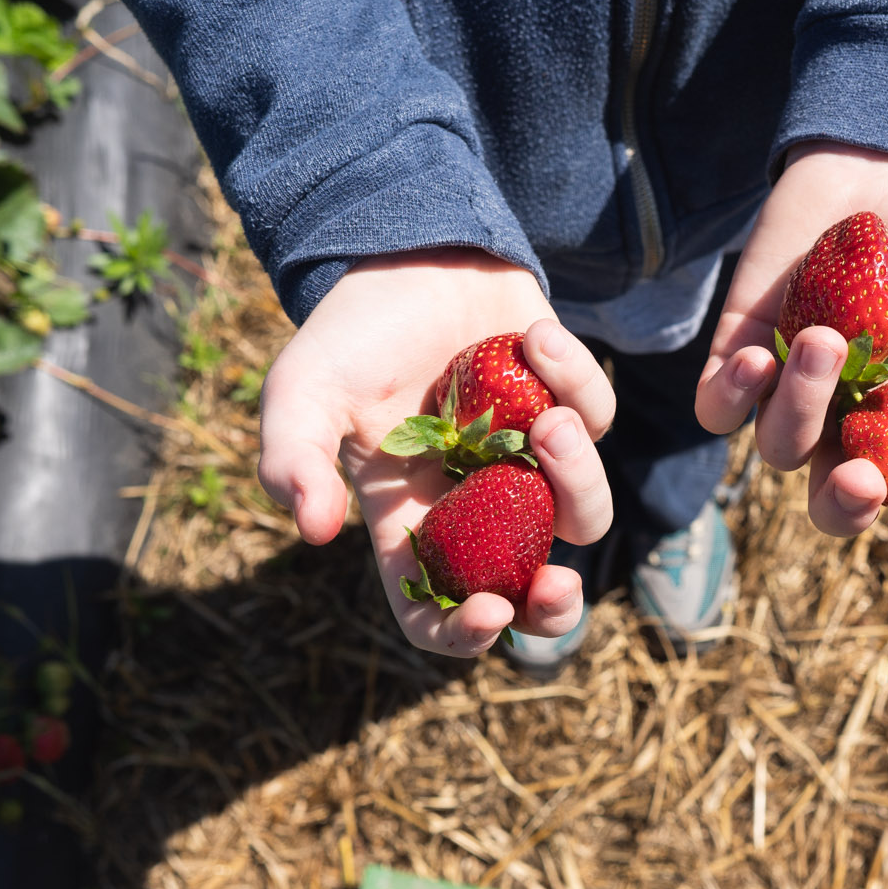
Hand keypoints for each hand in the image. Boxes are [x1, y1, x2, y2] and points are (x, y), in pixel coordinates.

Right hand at [259, 249, 615, 656]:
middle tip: (560, 586)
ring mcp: (528, 463)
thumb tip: (312, 530)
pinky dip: (573, 380)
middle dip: (553, 608)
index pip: (437, 609)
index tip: (487, 615)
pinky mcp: (568, 408)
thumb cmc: (349, 334)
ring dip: (576, 476)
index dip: (462, 634)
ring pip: (581, 512)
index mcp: (412, 521)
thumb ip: (292, 458)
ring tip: (549, 422)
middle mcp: (476, 506)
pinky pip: (595, 420)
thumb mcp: (301, 391)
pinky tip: (531, 336)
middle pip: (529, 589)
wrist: (406, 254)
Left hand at [696, 142, 887, 555]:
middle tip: (862, 475)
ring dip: (801, 407)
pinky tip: (758, 358)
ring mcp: (793, 394)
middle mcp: (851, 426)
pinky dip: (732, 396)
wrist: (886, 166)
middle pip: (834, 506)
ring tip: (828, 339)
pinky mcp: (740, 355)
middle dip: (845, 507)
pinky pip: (718, 409)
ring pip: (780, 448)